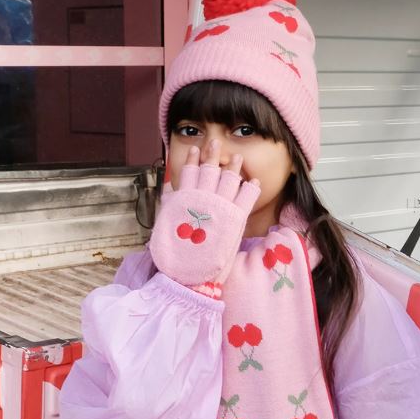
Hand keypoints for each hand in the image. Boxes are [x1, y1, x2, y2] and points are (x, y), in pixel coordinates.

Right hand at [148, 141, 260, 291]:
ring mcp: (221, 206)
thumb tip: (170, 191)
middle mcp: (203, 198)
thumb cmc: (176, 255)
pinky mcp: (237, 218)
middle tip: (215, 143)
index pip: (189, 173)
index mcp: (185, 199)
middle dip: (212, 155)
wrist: (191, 275)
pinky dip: (251, 188)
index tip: (195, 149)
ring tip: (237, 157)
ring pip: (229, 179)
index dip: (193, 160)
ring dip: (233, 167)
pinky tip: (253, 180)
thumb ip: (170, 206)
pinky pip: (246, 197)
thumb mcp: (166, 225)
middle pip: (209, 170)